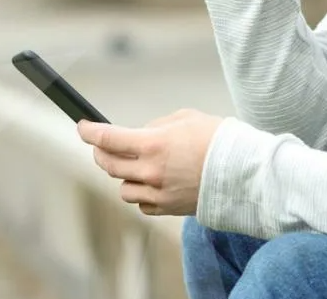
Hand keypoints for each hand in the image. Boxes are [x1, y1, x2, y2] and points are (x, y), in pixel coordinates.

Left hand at [77, 108, 223, 215]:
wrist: (243, 172)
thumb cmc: (218, 139)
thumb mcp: (185, 118)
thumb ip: (157, 126)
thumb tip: (141, 134)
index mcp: (153, 145)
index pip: (108, 139)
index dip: (90, 132)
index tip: (83, 128)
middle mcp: (151, 171)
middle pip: (108, 165)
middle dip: (100, 152)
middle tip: (100, 145)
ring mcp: (158, 193)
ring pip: (122, 188)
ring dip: (122, 175)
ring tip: (132, 165)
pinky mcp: (168, 209)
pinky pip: (142, 204)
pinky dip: (140, 193)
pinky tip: (149, 183)